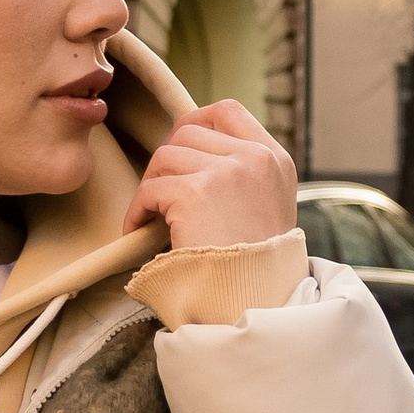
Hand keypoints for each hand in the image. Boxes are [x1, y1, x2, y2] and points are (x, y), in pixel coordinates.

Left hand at [130, 99, 297, 253]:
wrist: (254, 300)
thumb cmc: (254, 264)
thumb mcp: (266, 206)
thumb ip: (242, 174)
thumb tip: (191, 149)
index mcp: (274, 159)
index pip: (227, 112)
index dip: (196, 122)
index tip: (180, 146)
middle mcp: (254, 158)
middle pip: (189, 130)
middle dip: (168, 159)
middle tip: (162, 190)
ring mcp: (226, 172)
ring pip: (166, 155)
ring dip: (153, 185)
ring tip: (153, 215)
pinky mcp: (195, 192)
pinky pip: (151, 188)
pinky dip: (139, 209)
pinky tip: (141, 229)